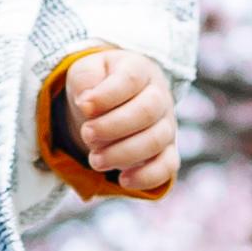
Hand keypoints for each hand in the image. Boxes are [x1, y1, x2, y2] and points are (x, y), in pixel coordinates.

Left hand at [59, 52, 179, 199]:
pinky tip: (123, 180)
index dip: (106, 96)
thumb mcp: (85, 71)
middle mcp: (159, 96)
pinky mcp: (167, 151)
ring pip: (156, 141)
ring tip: (95, 159)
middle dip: (112, 127)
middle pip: (147, 111)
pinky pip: (168, 166)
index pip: (130, 80)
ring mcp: (166, 125)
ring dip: (122, 154)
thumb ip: (84, 79)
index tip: (83, 106)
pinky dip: (147, 176)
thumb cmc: (99, 83)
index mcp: (139, 70)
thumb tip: (87, 103)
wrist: (113, 100)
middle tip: (86, 134)